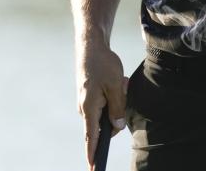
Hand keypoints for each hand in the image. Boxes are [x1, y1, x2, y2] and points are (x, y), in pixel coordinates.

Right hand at [76, 46, 127, 169]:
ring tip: (119, 81)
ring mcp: (86, 102)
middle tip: (121, 87)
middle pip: (104, 123)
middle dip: (117, 111)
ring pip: (107, 111)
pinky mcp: (89, 96)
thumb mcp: (115, 87)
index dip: (93, 154)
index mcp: (89, 108)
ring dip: (116, 99)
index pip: (91, 137)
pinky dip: (113, 94)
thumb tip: (116, 128)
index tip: (93, 168)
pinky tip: (117, 80)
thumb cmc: (103, 65)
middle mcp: (84, 107)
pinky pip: (105, 102)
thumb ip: (117, 109)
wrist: (91, 46)